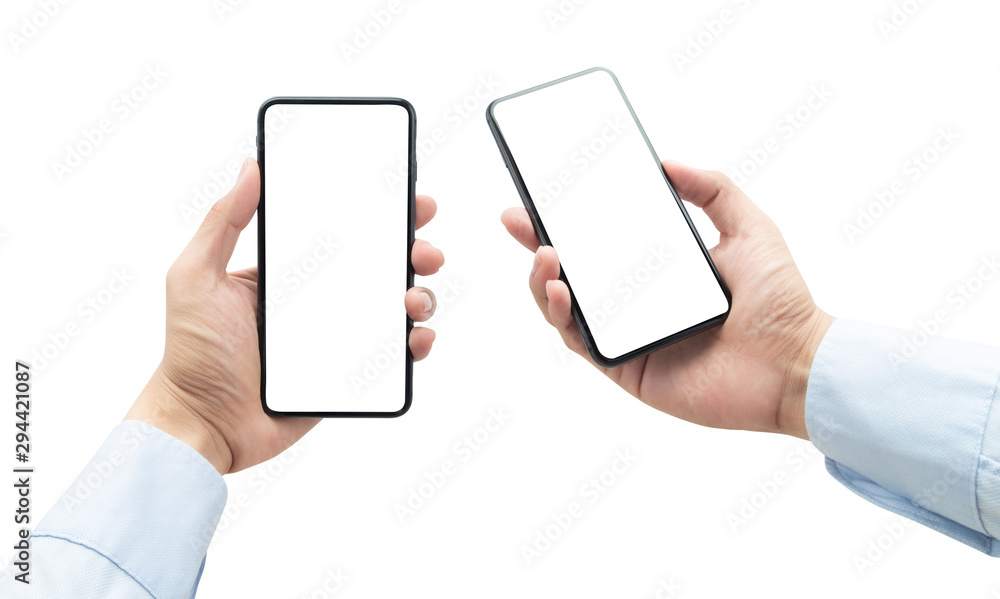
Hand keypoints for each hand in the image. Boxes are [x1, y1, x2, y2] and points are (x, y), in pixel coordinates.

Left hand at [126, 158, 444, 473]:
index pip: (343, 233)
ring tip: (413, 298)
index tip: (408, 201)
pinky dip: (417, 343)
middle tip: (422, 249)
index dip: (381, 214)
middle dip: (414, 251)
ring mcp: (337, 338)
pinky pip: (394, 356)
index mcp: (288, 273)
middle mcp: (319, 301)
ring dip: (421, 295)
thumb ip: (223, 221)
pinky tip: (416, 337)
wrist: (202, 425)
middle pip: (382, 267)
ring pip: (396, 308)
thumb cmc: (190, 355)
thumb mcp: (196, 275)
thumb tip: (251, 167)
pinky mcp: (349, 376)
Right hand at [501, 160, 831, 438]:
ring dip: (543, 281)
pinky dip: (563, 317)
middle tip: (517, 220)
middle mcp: (637, 302)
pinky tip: (563, 291)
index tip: (540, 195)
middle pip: (572, 272)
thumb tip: (667, 161)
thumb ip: (713, 189)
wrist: (796, 363)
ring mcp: (629, 336)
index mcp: (659, 270)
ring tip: (545, 256)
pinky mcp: (626, 368)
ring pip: (565, 309)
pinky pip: (581, 343)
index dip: (565, 219)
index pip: (601, 240)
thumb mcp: (750, 227)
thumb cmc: (781, 301)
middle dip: (536, 245)